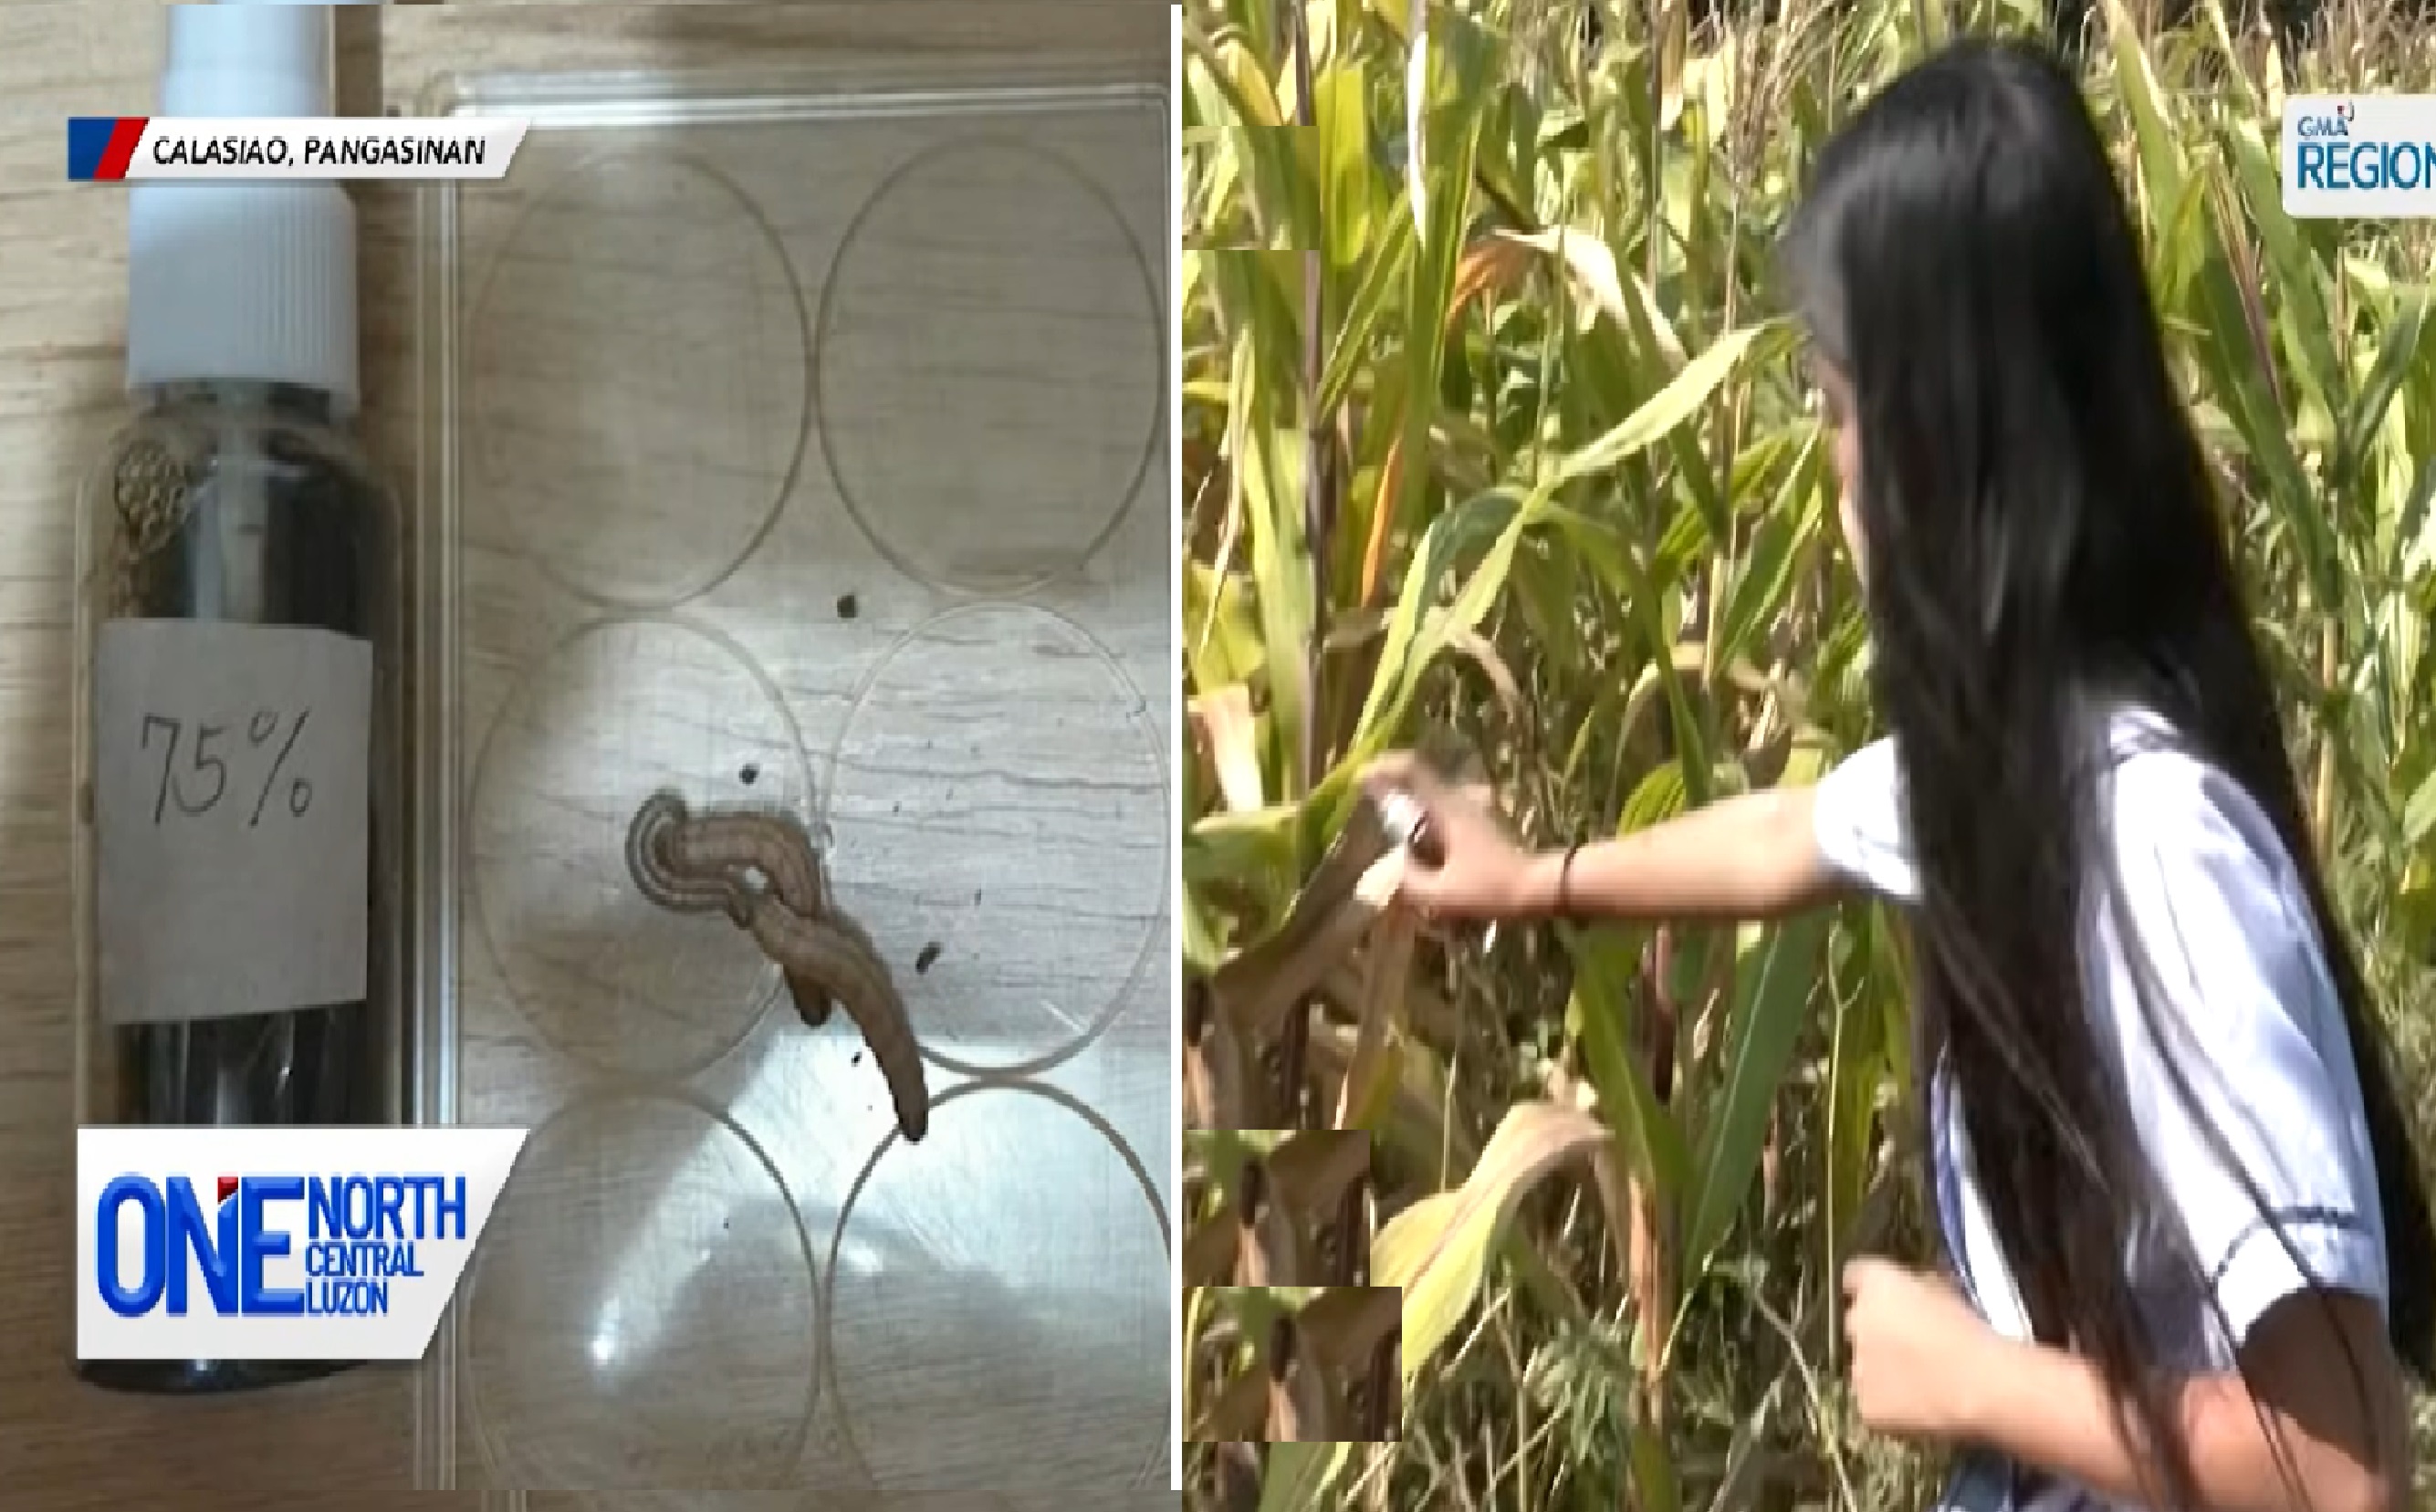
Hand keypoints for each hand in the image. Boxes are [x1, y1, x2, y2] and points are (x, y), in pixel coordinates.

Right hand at [1359, 752, 1536, 919]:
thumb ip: (1409, 882)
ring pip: (1429, 796)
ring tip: (1386, 825)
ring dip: (1406, 803)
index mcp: (1446, 809)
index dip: (1381, 768)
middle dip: (1389, 785)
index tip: (1357, 779)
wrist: (1540, 888)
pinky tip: (1416, 846)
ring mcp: (1471, 810)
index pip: (1410, 770)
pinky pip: (1440, 812)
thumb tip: (1392, 870)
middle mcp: (1458, 801)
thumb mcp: (1443, 895)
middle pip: (1417, 778)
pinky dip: (1422, 820)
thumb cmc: (1491, 889)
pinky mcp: (1478, 824)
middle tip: (1365, 802)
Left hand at [1842, 1257, 2002, 1442]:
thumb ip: (1919, 1287)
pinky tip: (1918, 1408)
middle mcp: (1856, 1320)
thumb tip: (1914, 1294)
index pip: (1854, 1275)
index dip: (1872, 1289)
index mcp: (1876, 1283)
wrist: (1982, 1384)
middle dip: (1875, 1330)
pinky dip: (1887, 1404)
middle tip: (1906, 1344)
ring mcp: (1857, 1365)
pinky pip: (1870, 1400)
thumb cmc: (1975, 1331)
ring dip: (1879, 1368)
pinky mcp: (1865, 1404)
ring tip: (1917, 1381)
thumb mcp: (1948, 1292)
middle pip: (1856, 1321)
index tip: (1888, 1299)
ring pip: (1861, 1364)